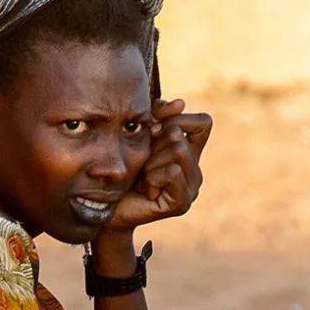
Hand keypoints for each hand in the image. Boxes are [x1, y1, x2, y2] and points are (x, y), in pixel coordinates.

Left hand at [106, 99, 211, 231]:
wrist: (106, 207)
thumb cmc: (123, 171)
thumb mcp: (141, 138)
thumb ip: (158, 117)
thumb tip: (179, 102)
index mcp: (190, 152)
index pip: (203, 122)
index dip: (178, 119)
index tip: (154, 129)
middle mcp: (195, 169)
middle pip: (179, 135)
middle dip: (153, 146)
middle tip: (143, 166)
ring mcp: (192, 188)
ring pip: (177, 150)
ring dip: (151, 162)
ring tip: (144, 178)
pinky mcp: (183, 203)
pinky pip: (172, 172)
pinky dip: (152, 177)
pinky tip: (146, 189)